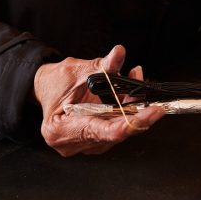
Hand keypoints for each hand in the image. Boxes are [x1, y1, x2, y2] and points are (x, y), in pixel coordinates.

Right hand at [33, 44, 164, 155]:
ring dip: (134, 109)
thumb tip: (118, 53)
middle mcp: (73, 144)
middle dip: (137, 113)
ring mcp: (85, 146)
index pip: (103, 132)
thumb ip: (101, 66)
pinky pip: (118, 127)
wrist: (47, 88)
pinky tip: (132, 93)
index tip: (151, 113)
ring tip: (136, 81)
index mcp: (60, 131)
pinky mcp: (96, 141)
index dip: (130, 122)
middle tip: (153, 98)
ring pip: (120, 131)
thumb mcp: (77, 70)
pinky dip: (127, 111)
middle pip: (116, 133)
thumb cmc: (55, 82)